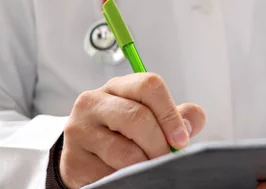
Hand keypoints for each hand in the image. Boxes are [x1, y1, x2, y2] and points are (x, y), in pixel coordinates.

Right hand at [59, 73, 205, 188]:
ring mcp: (79, 130)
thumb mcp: (152, 118)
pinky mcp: (73, 160)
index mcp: (119, 87)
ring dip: (144, 164)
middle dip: (159, 143)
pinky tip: (126, 174)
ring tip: (148, 167)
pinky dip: (125, 178)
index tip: (181, 139)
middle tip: (166, 158)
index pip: (149, 85)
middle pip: (137, 117)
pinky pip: (108, 173)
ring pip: (124, 151)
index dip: (170, 114)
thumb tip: (192, 120)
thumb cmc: (125, 134)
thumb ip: (177, 115)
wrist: (87, 156)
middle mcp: (94, 102)